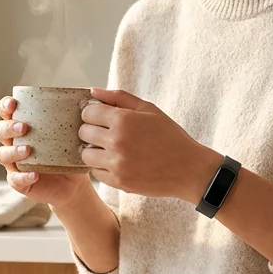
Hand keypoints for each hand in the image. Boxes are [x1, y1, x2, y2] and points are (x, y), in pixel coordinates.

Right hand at [0, 96, 89, 206]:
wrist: (74, 183)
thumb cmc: (70, 154)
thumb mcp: (73, 134)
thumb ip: (75, 118)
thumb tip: (93, 96)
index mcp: (22, 126)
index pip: (6, 112)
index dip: (5, 106)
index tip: (13, 104)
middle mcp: (13, 143)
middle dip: (8, 127)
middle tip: (24, 127)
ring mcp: (14, 163)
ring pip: (2, 154)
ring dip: (13, 151)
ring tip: (28, 150)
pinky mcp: (19, 181)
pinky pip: (16, 179)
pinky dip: (23, 176)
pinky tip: (34, 174)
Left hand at [79, 87, 218, 202]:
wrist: (188, 169)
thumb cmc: (170, 136)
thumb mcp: (149, 110)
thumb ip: (119, 97)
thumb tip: (93, 91)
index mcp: (123, 119)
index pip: (88, 113)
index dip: (93, 114)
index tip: (100, 118)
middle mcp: (117, 141)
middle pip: (84, 133)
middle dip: (92, 132)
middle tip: (106, 134)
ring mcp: (117, 163)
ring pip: (86, 155)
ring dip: (94, 151)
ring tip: (110, 150)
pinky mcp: (119, 182)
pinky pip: (96, 173)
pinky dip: (103, 168)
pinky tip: (118, 163)